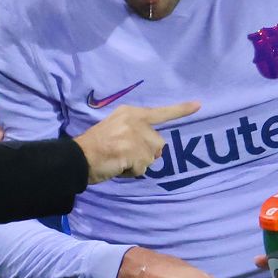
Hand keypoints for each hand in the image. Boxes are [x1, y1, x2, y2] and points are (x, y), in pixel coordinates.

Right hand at [74, 102, 198, 183]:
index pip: (160, 112)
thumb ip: (136, 132)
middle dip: (146, 154)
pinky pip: (142, 168)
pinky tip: (118, 166)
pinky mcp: (133, 151)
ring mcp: (134, 135)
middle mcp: (135, 121)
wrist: (78, 157)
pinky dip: (132, 172)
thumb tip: (155, 151)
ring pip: (152, 158)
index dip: (181, 110)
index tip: (199, 105)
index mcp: (131, 113)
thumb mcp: (116, 129)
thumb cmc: (95, 146)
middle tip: (125, 155)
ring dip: (138, 164)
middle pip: (158, 144)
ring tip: (119, 161)